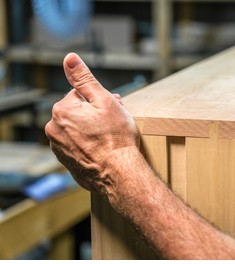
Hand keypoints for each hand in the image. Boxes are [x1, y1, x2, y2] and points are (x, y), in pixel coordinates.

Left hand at [45, 53, 138, 196]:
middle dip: (94, 114)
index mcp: (61, 110)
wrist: (119, 174)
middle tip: (114, 123)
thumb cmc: (116, 138)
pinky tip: (104, 149)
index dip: (99, 100)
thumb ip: (84, 79)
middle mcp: (54, 129)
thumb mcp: (104, 101)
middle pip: (77, 112)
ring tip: (110, 137)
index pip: (80, 95)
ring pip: (77, 129)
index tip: (112, 109)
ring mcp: (59, 148)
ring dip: (91, 129)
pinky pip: (78, 146)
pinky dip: (89, 145)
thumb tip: (70, 58)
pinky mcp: (66, 162)